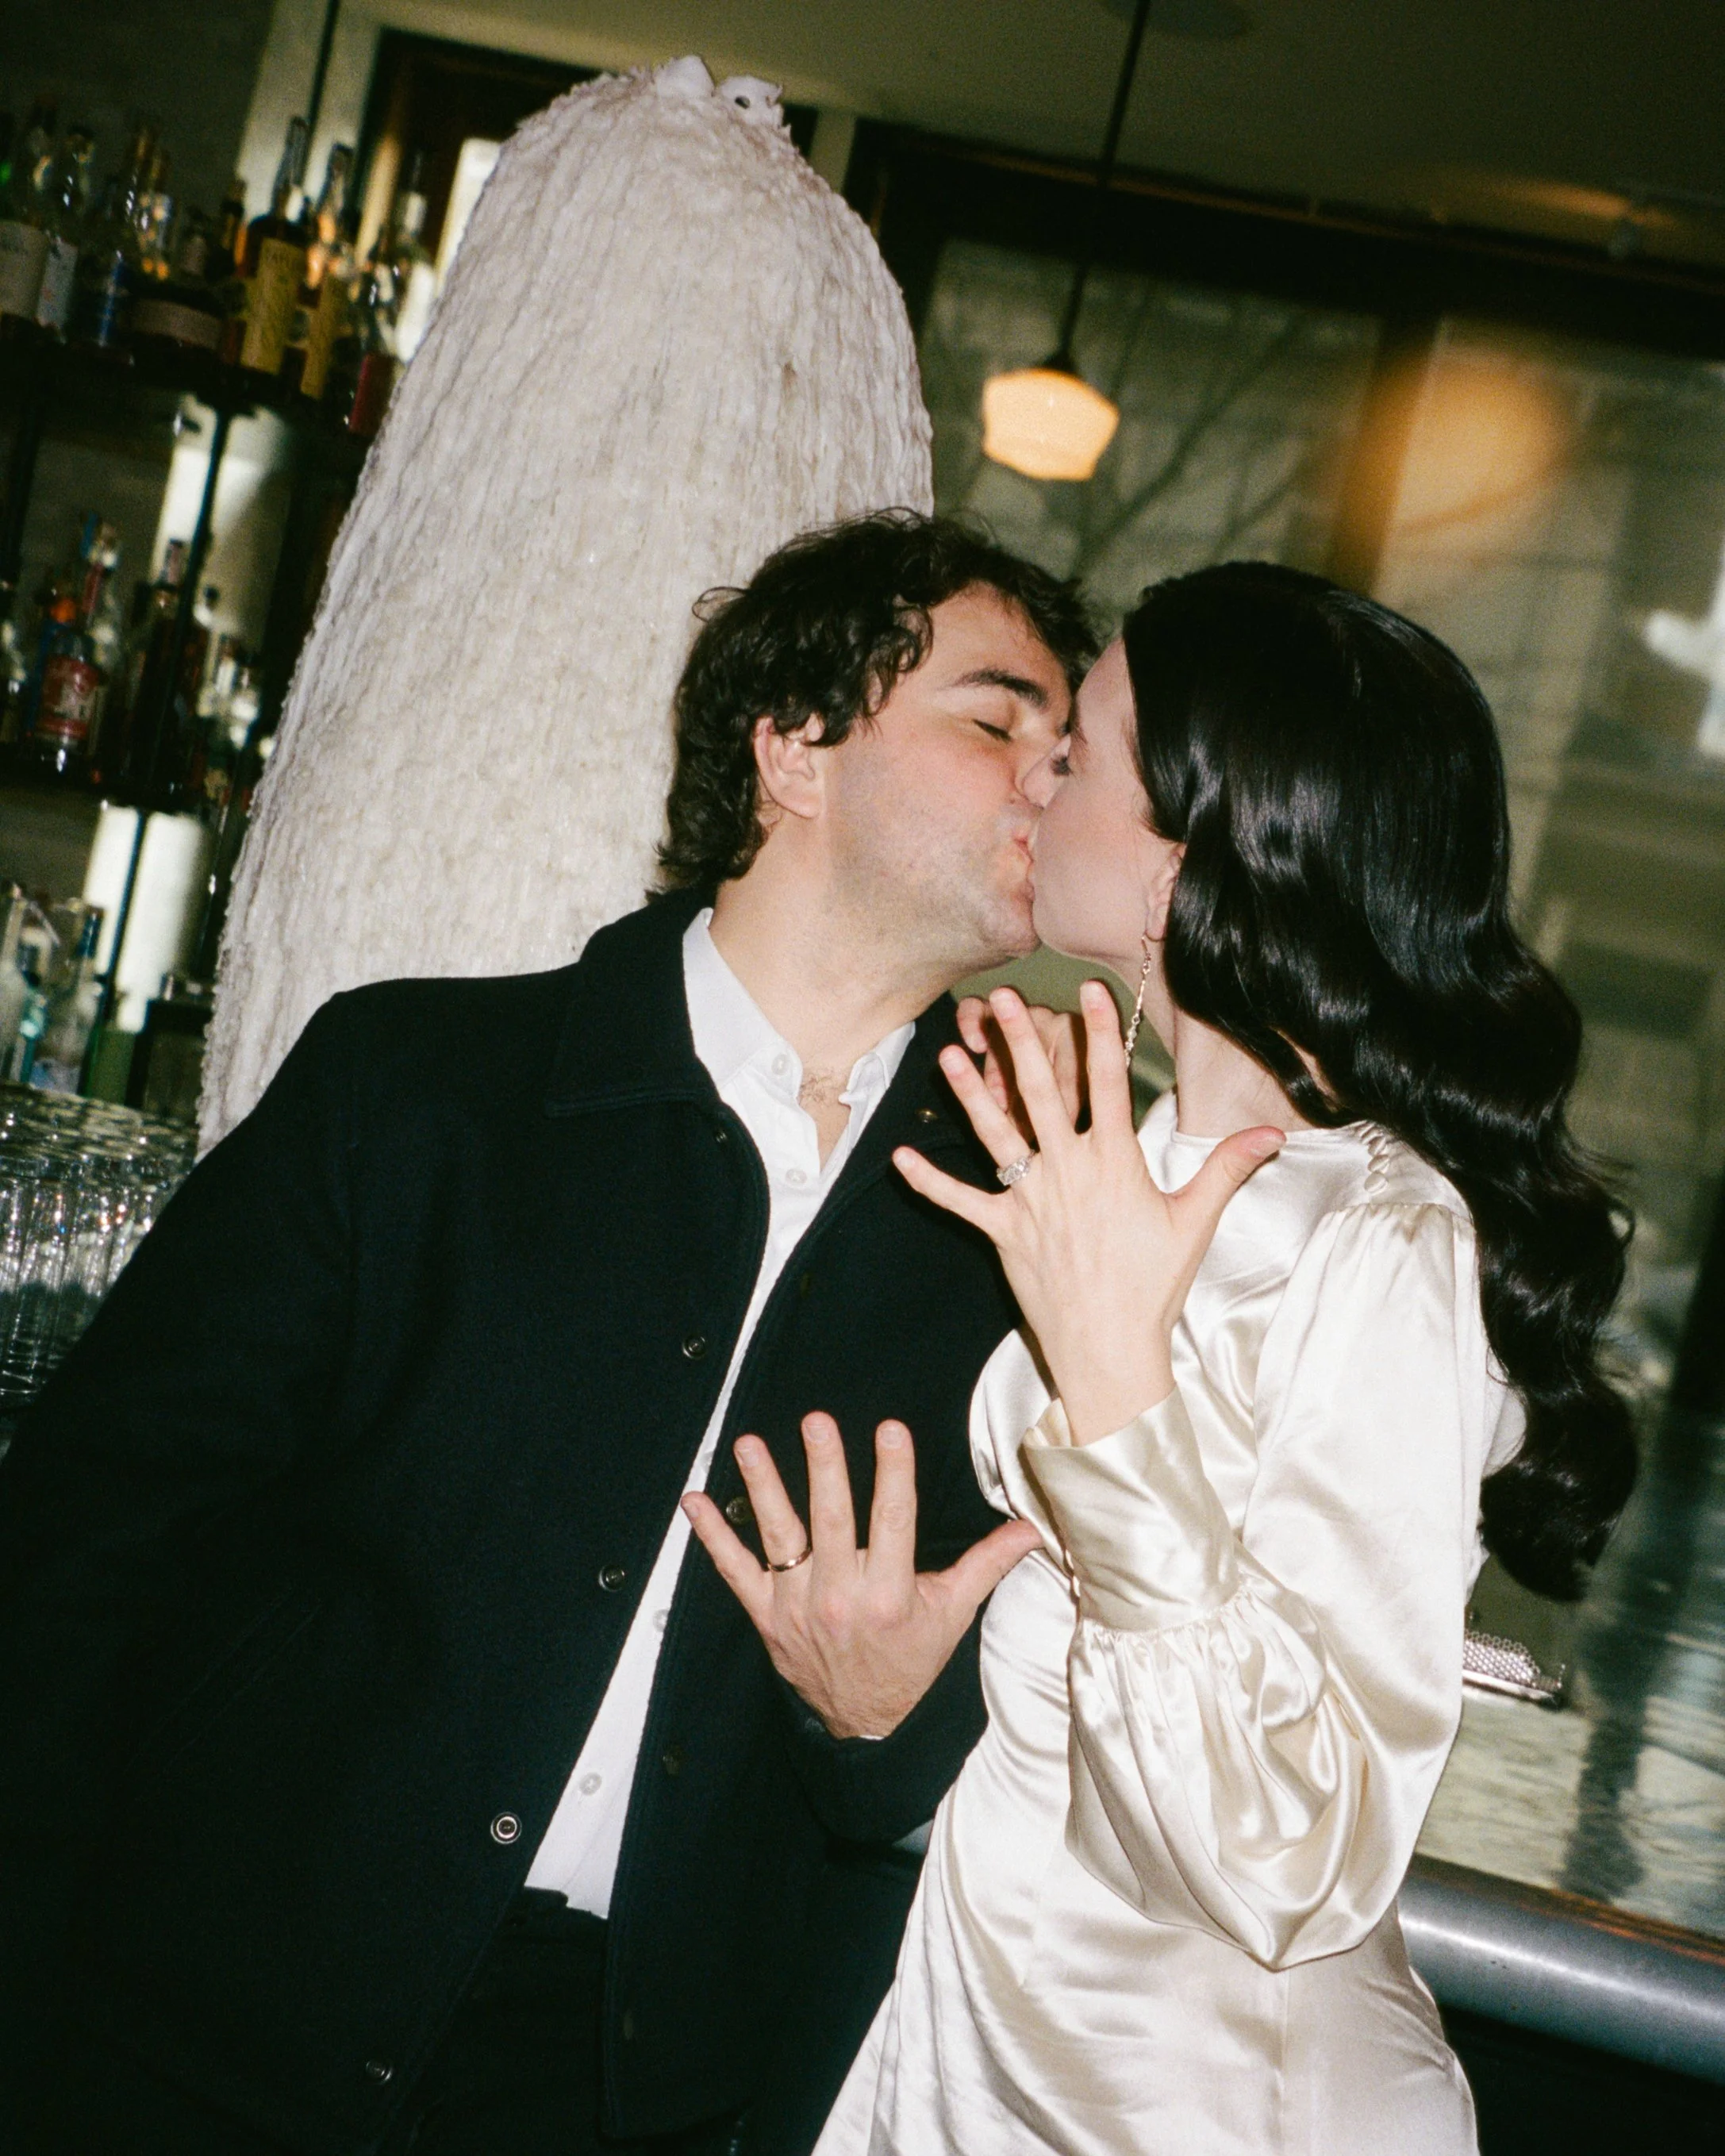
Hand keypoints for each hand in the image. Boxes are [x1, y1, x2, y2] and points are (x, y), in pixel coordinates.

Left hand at [683, 1412, 1038, 1738]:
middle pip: (833, 1523)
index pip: (895, 1523)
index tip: (891, 1430)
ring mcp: (797, 1607)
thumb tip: (1032, 1527)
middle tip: (817, 1422)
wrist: (867, 1726)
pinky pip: (734, 1570)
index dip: (894, 1475)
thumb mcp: (954, 1614)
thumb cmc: (913, 1660)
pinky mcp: (766, 1615)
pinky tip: (695, 1500)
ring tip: (749, 1444)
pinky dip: (713, 1536)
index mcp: (891, 1596)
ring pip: (780, 1538)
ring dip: (762, 1488)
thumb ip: (988, 1564)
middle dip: (825, 1469)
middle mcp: (841, 1599)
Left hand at [896, 983, 1283, 1444]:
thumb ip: (1227, 1168)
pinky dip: (928, 1181)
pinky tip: (899, 1156)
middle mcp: (1066, 1172)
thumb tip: (1273, 1133)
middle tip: (1001, 997)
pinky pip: (959, 1201)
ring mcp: (1029, 1201)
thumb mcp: (1194, 1222)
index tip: (1089, 990)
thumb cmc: (1153, 1287)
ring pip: (994, 1134)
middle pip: (1040, 1093)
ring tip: (948, 1053)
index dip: (1099, 1031)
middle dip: (1020, 1040)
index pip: (1107, 1082)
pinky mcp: (1002, 1232)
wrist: (1109, 1349)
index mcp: (1114, 1163)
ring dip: (970, 1092)